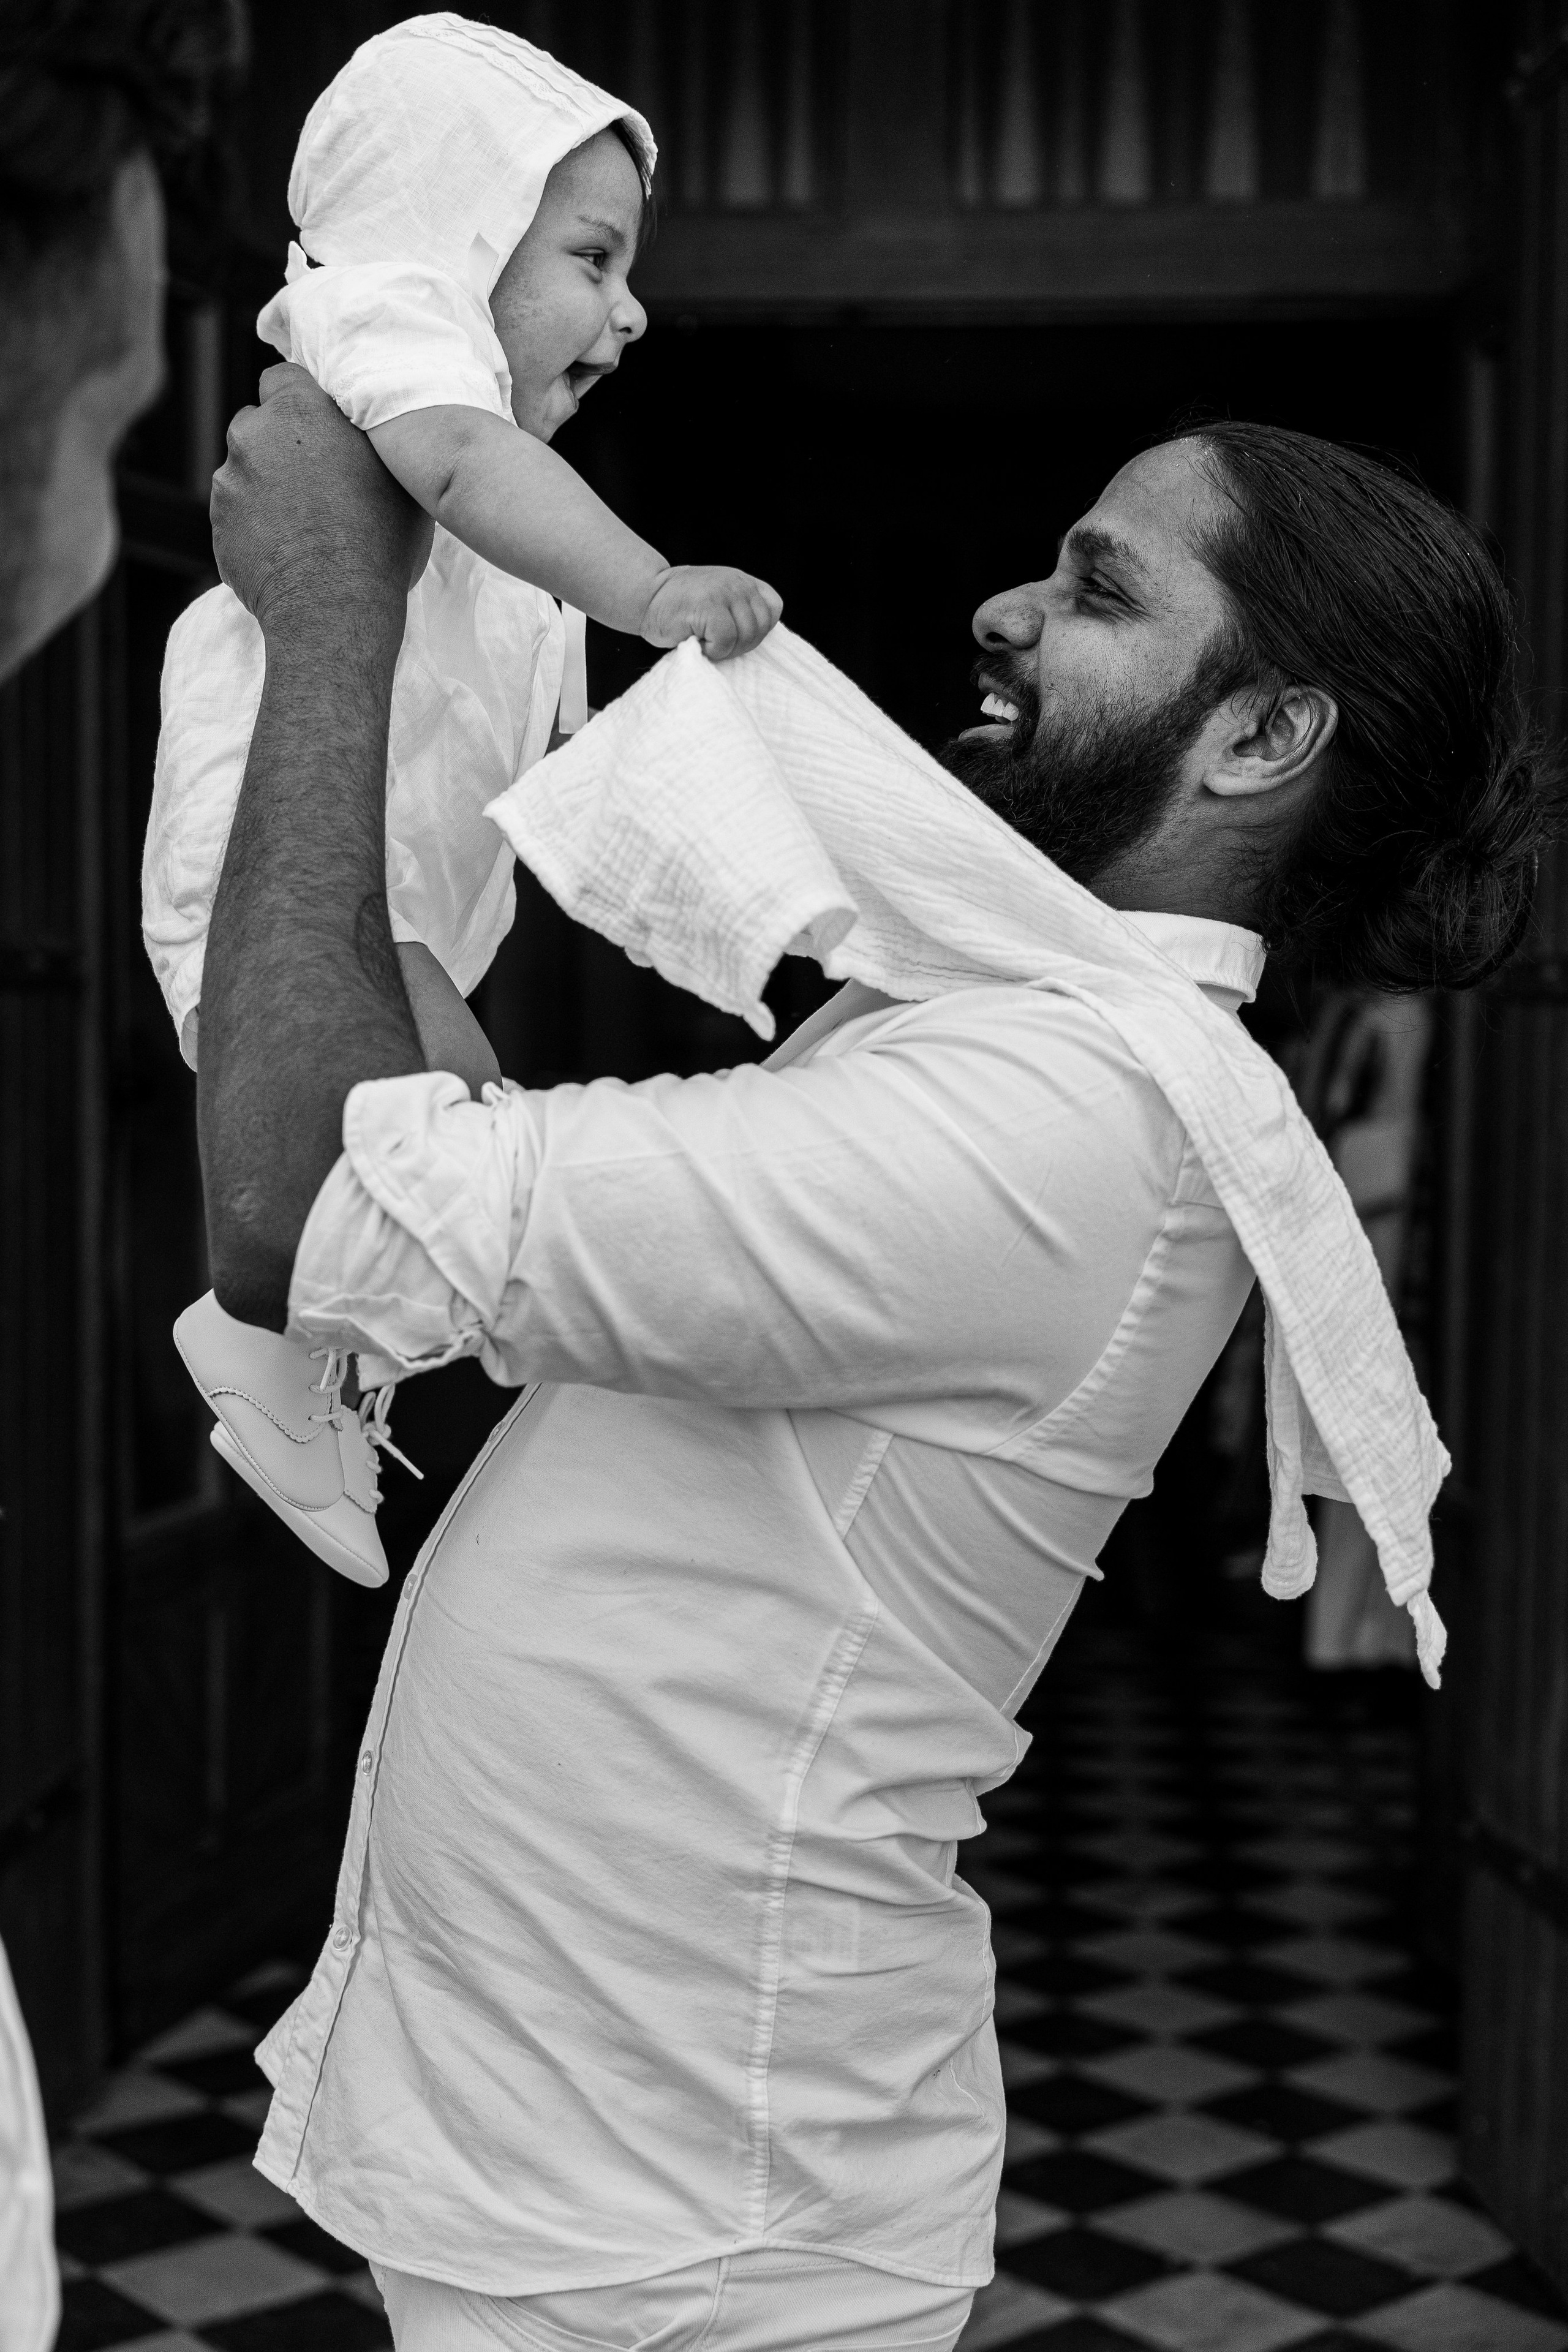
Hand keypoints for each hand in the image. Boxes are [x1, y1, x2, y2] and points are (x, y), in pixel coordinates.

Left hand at [210, 364, 433, 645]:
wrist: (334, 610)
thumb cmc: (379, 542)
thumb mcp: (395, 475)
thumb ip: (365, 439)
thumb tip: (364, 432)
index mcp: (298, 409)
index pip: (283, 378)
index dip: (301, 403)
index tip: (320, 429)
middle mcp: (252, 435)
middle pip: (258, 425)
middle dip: (280, 446)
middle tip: (317, 483)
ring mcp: (228, 482)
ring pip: (245, 473)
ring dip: (266, 489)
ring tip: (303, 527)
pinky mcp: (217, 526)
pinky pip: (236, 516)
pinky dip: (255, 527)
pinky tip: (286, 552)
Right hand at [640, 564, 782, 659]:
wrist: (646, 596)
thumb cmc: (681, 607)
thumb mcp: (719, 600)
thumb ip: (740, 611)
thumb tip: (757, 640)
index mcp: (743, 581)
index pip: (772, 610)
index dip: (758, 630)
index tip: (734, 634)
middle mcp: (738, 583)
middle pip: (760, 628)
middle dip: (740, 645)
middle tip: (714, 642)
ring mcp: (724, 592)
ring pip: (745, 636)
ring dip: (725, 649)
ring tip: (704, 639)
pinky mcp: (709, 606)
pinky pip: (726, 641)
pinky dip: (712, 650)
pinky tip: (696, 640)